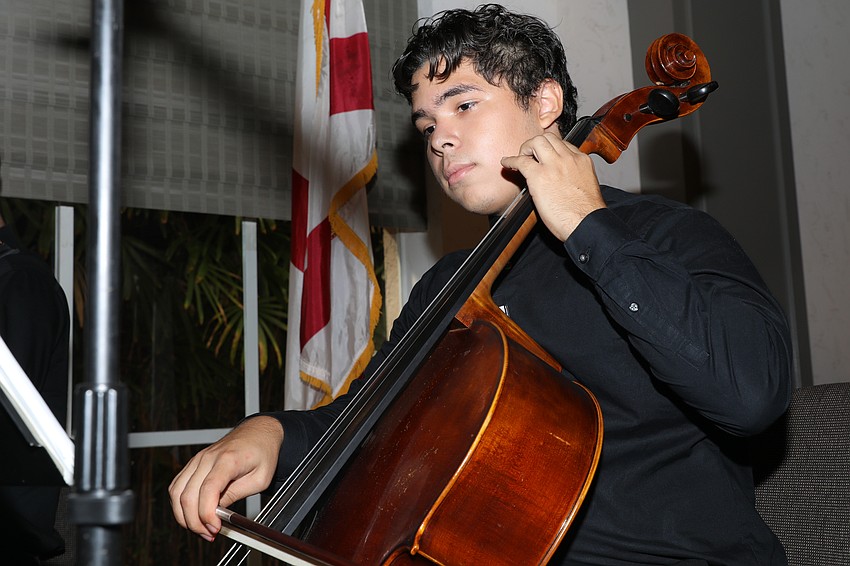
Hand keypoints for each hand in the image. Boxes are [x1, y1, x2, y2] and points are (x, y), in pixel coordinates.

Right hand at [168, 415, 283, 540]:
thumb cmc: (262, 452)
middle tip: (209, 533)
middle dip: (195, 521)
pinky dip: (180, 504)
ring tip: (200, 527)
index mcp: (228, 460)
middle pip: (187, 495)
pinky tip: (192, 514)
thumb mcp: (260, 478)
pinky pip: (177, 486)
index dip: (207, 514)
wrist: (258, 432)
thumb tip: (217, 513)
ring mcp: (198, 459)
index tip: (215, 528)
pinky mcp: (194, 463)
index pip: (208, 490)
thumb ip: (237, 494)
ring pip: (176, 492)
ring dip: (184, 516)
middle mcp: (208, 458)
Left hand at [501, 132, 605, 240]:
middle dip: (537, 144)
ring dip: (526, 148)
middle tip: (530, 155)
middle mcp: (568, 158)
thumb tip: (562, 180)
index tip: (544, 156)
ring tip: (520, 158)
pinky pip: (521, 161)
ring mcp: (554, 165)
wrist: (586, 223)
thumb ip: (574, 177)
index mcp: (581, 161)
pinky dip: (511, 160)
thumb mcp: (585, 186)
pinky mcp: (540, 175)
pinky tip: (507, 163)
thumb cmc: (586, 213)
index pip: (563, 144)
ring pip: (536, 142)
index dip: (551, 149)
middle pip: (549, 138)